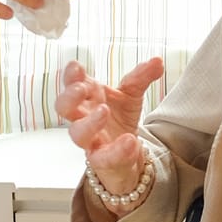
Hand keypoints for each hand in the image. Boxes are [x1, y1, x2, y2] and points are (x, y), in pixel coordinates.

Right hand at [56, 56, 163, 197]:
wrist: (127, 151)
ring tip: (105, 111)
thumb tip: (157, 61)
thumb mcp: (132, 94)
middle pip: (64, 107)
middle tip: (82, 88)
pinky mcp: (101, 160)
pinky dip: (116, 150)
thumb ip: (141, 77)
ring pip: (77, 133)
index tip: (76, 67)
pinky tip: (129, 141)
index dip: (70, 75)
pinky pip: (102, 158)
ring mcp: (90, 139)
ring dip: (89, 122)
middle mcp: (83, 117)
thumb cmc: (119, 117)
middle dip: (69, 96)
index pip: (71, 83)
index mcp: (88, 97)